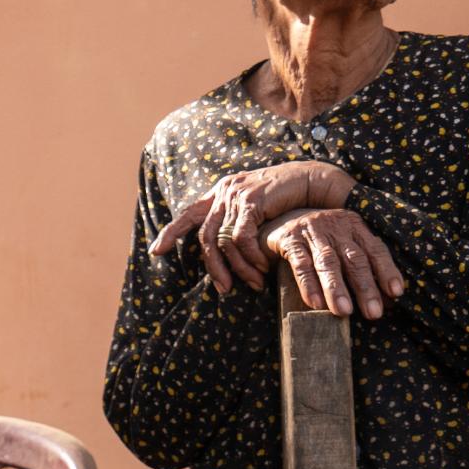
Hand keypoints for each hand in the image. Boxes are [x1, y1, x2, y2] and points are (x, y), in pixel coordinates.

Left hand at [149, 162, 356, 292]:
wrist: (313, 180)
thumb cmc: (287, 199)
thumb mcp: (255, 209)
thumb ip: (237, 221)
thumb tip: (225, 248)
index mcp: (220, 193)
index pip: (188, 214)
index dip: (170, 232)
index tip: (155, 252)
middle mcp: (223, 191)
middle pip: (204, 235)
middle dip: (212, 266)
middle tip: (225, 288)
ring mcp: (235, 194)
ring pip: (222, 240)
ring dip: (237, 267)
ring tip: (252, 283)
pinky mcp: (251, 201)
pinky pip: (241, 238)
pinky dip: (250, 256)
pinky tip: (262, 267)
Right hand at [261, 208, 402, 318]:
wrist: (279, 217)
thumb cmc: (319, 240)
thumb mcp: (343, 244)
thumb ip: (362, 266)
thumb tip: (386, 301)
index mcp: (354, 226)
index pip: (375, 249)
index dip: (386, 270)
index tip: (395, 293)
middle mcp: (335, 226)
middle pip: (354, 258)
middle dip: (365, 287)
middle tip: (373, 313)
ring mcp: (311, 231)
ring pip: (328, 262)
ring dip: (336, 288)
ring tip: (344, 312)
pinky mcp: (290, 239)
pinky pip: (300, 264)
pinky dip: (308, 284)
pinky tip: (316, 303)